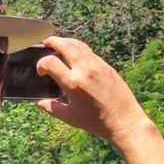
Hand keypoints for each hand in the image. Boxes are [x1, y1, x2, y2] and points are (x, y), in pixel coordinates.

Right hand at [34, 36, 151, 144]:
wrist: (124, 120)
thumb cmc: (96, 121)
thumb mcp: (70, 117)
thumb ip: (52, 108)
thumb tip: (39, 103)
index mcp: (73, 83)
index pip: (50, 62)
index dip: (41, 64)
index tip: (41, 72)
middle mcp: (85, 69)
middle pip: (65, 45)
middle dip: (52, 41)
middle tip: (45, 44)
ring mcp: (97, 65)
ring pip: (79, 45)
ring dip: (66, 41)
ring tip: (59, 44)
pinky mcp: (107, 66)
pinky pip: (90, 51)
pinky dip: (79, 48)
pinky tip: (76, 54)